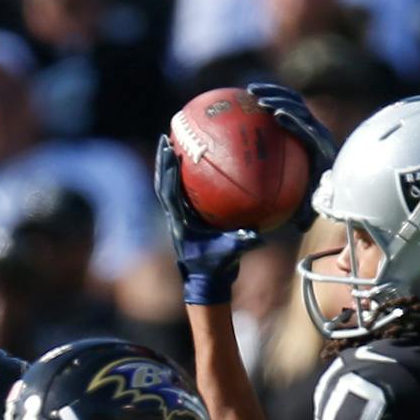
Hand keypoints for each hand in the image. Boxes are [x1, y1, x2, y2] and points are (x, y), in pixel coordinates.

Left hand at [154, 136, 259, 305]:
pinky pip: (181, 193)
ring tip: (172, 142)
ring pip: (168, 187)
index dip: (169, 173)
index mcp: (180, 223)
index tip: (169, 152)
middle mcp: (174, 218)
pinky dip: (182, 176)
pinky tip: (193, 162)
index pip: (170, 193)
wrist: (207, 281)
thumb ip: (241, 244)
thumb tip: (257, 233)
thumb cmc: (217, 268)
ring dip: (168, 166)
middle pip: (163, 184)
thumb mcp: (230, 254)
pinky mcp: (183, 218)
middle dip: (163, 161)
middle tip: (166, 137)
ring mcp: (177, 217)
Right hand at [246, 82, 334, 229]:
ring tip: (252, 91)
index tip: (278, 117)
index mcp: (323, 150)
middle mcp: (320, 133)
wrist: (336, 180)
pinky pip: (287, 105)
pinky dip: (270, 99)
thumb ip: (308, 214)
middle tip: (260, 100)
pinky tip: (249, 98)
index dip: (295, 122)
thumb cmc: (320, 197)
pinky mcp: (304, 119)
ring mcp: (312, 124)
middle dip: (281, 101)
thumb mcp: (315, 208)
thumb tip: (299, 228)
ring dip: (274, 94)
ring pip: (294, 102)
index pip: (309, 131)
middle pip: (302, 110)